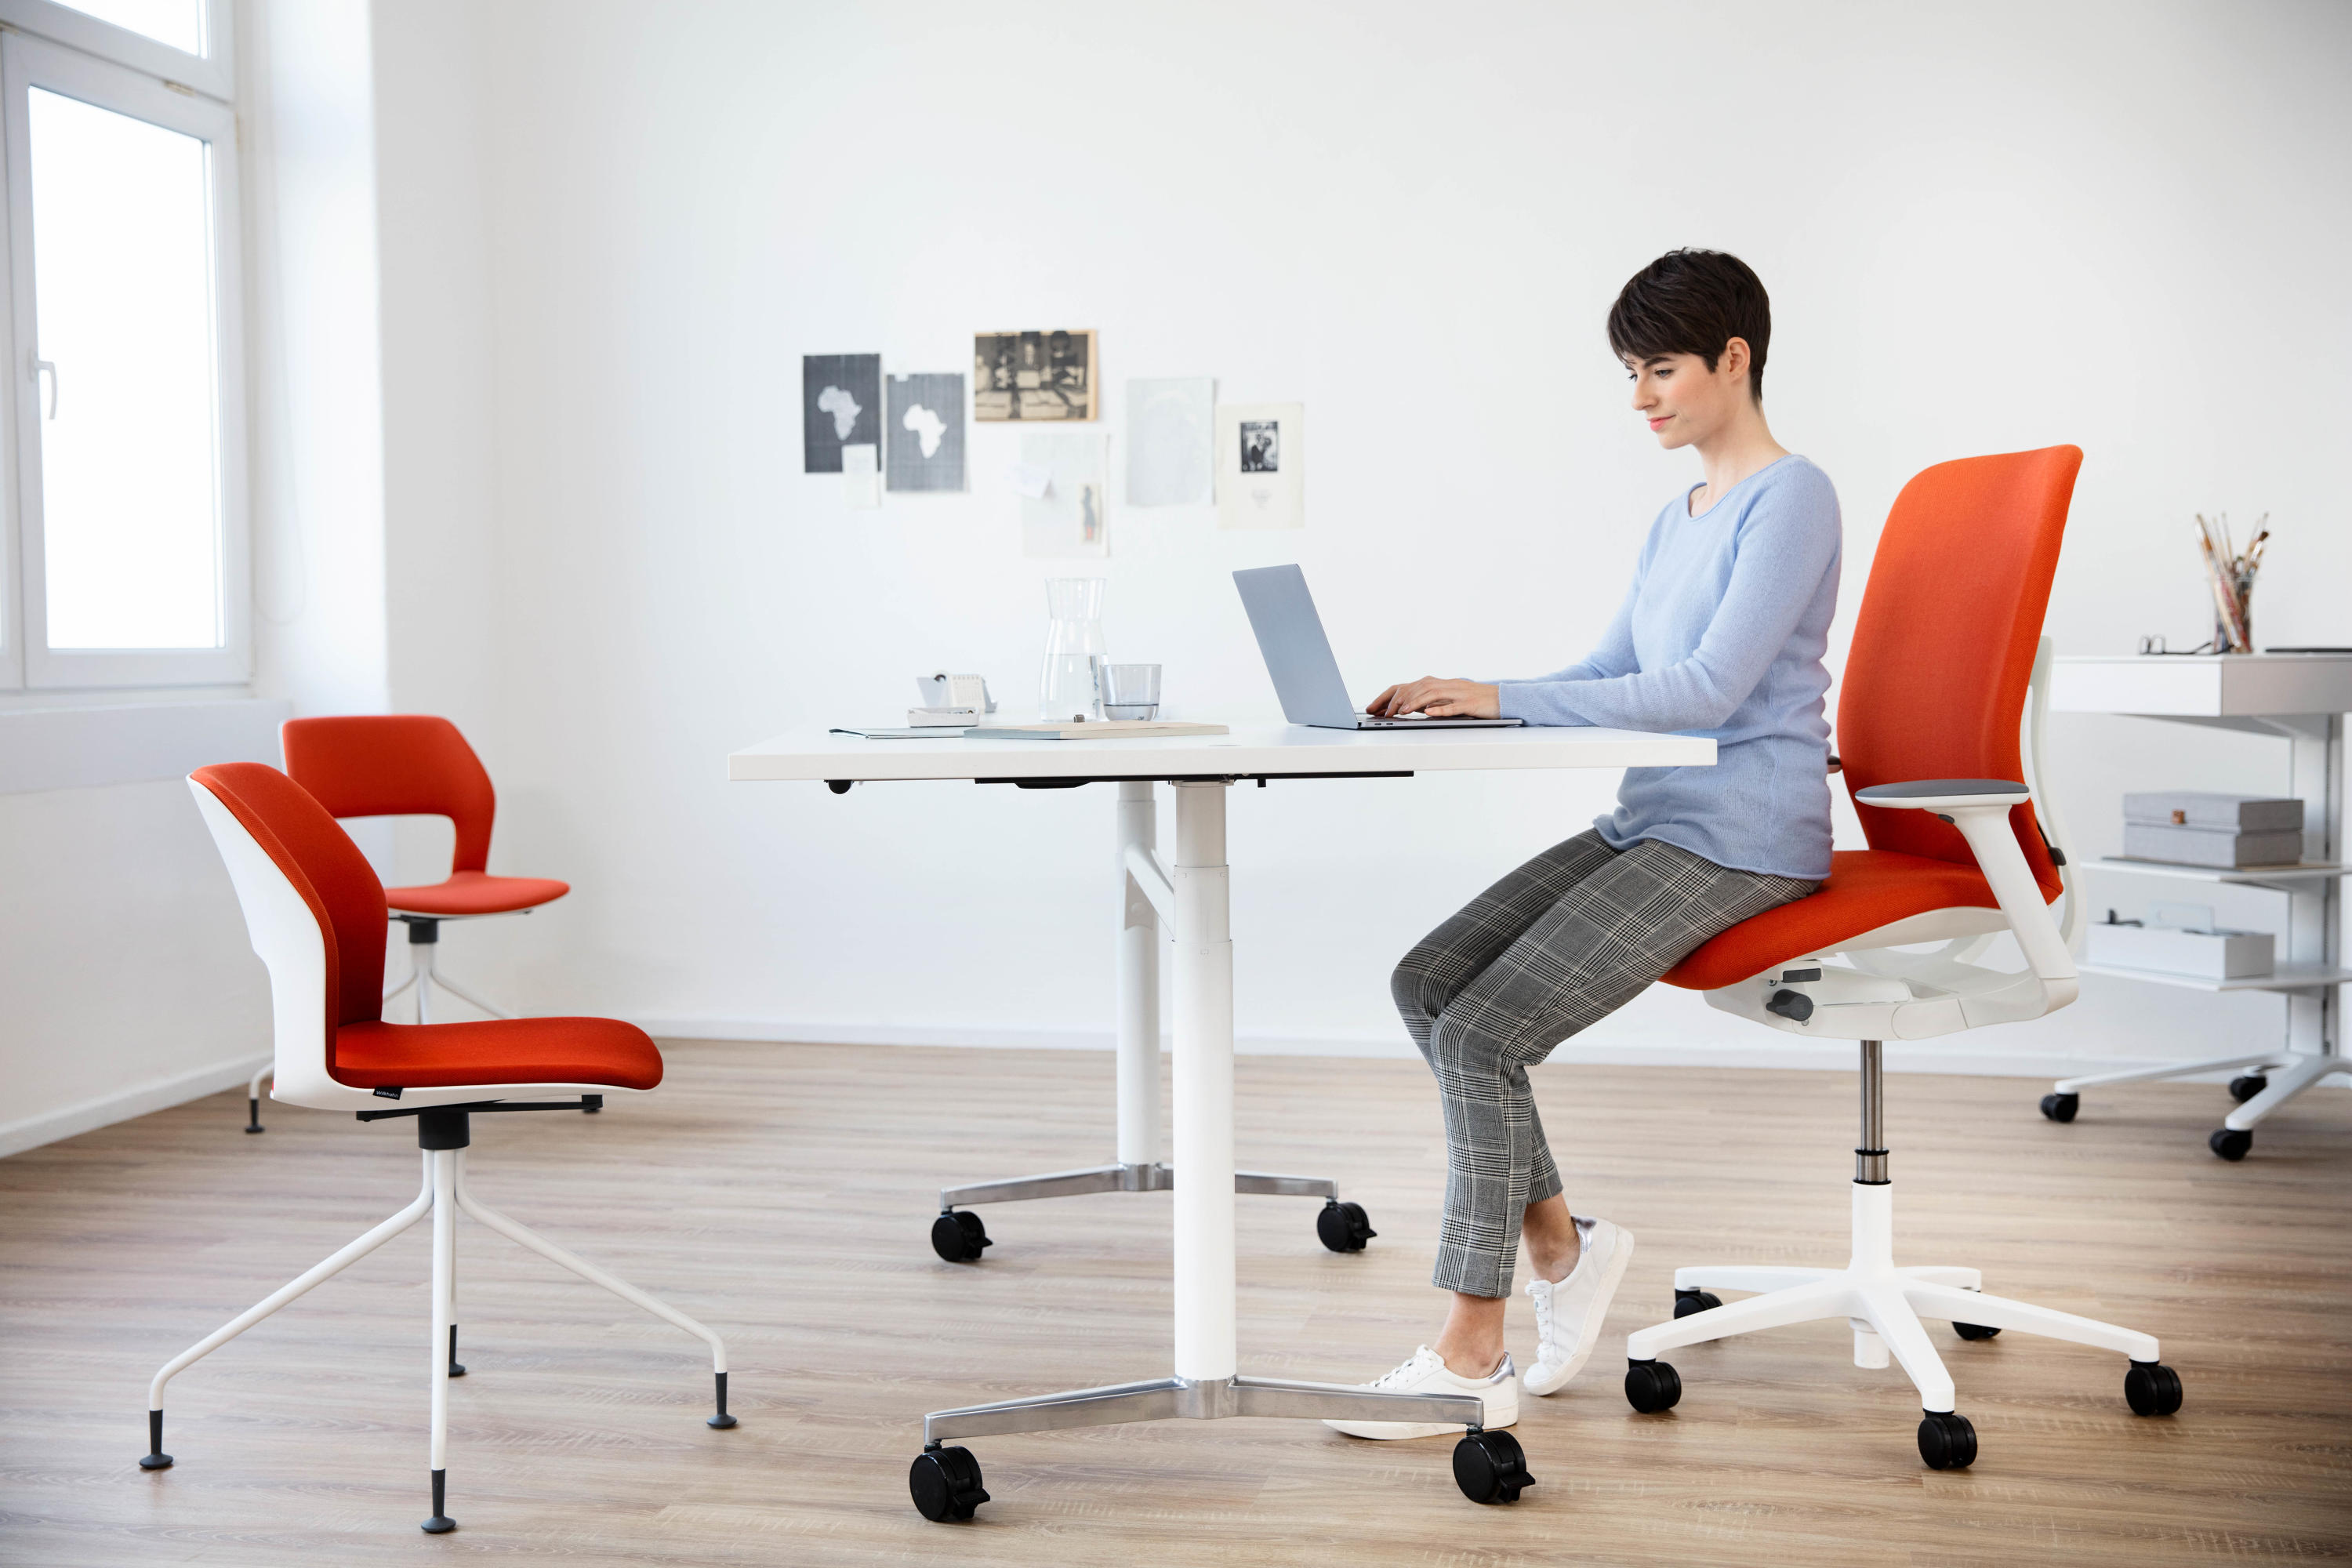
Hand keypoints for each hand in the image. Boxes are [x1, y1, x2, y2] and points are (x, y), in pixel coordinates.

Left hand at [1366, 678, 1501, 718]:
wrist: (1502, 699)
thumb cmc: (1474, 702)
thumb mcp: (1448, 700)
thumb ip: (1430, 702)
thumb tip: (1409, 708)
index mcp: (1438, 684)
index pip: (1407, 686)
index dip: (1388, 696)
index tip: (1372, 708)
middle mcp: (1446, 685)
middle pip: (1417, 687)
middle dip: (1397, 699)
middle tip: (1383, 713)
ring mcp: (1459, 693)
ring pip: (1432, 694)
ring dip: (1415, 702)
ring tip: (1401, 712)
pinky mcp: (1470, 704)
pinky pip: (1454, 706)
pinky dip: (1440, 709)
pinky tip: (1429, 713)